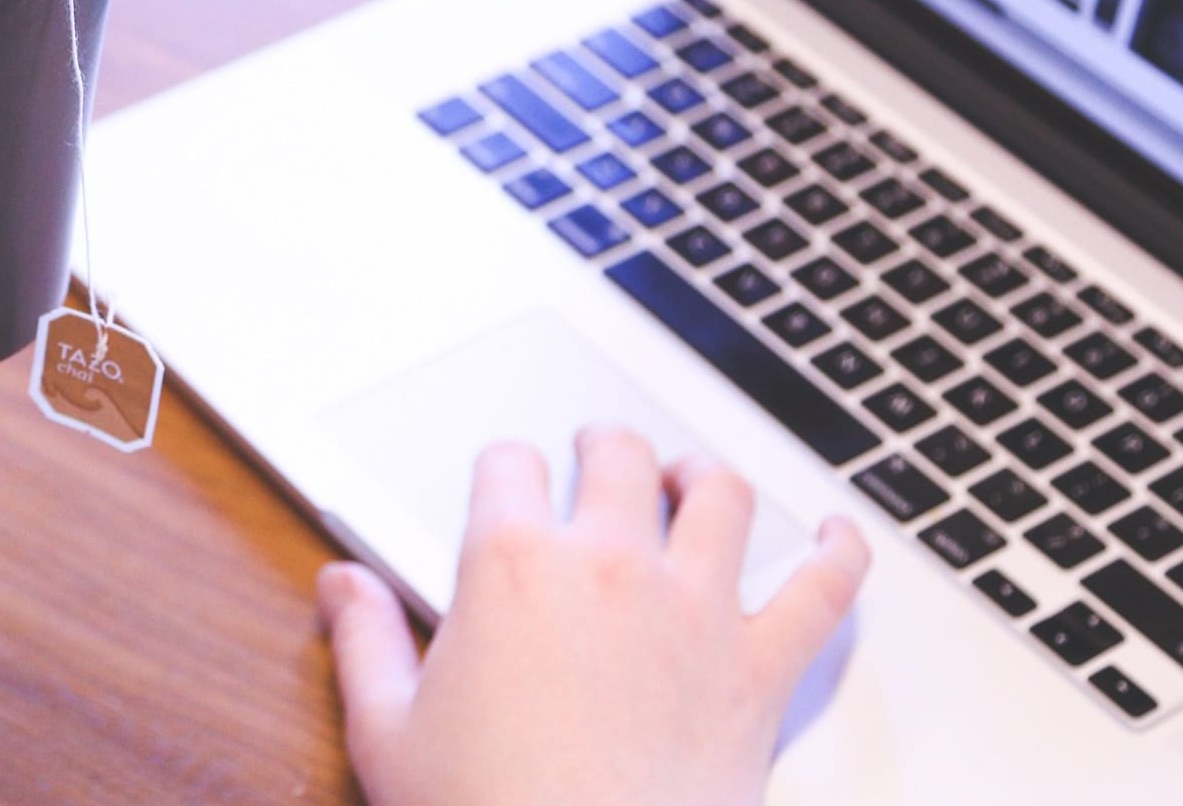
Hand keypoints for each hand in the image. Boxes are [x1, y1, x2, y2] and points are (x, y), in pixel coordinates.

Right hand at [318, 428, 870, 805]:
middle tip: (597, 458)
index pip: (508, 465)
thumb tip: (342, 585)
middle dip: (603, 448)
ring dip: (704, 476)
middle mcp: (612, 566)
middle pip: (619, 455)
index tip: (504, 486)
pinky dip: (840, 554)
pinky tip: (839, 536)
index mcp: (512, 567)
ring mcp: (697, 611)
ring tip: (691, 480)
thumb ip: (366, 642)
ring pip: (722, 495)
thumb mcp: (388, 733)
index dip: (503, 470)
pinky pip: (824, 589)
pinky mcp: (761, 668)